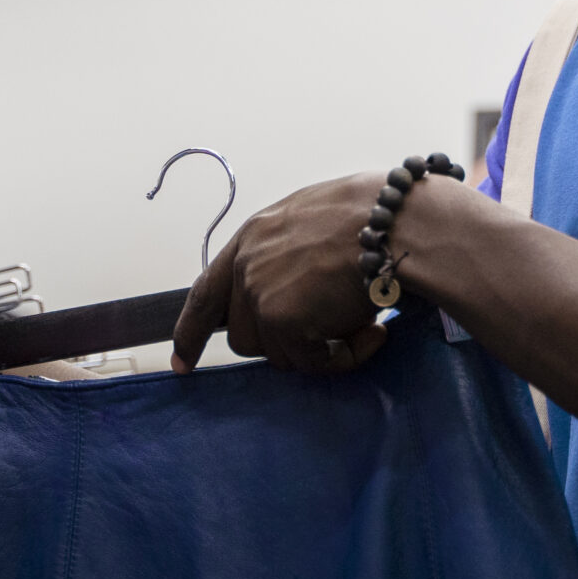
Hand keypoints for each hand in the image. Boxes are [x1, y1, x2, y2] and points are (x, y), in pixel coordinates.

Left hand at [170, 172, 392, 375]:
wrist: (395, 221)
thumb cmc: (371, 215)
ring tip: (360, 320)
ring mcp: (261, 297)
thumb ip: (286, 254)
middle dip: (283, 341)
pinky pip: (313, 364)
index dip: (191, 332)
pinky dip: (347, 356)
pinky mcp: (284, 323)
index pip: (206, 294)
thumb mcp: (312, 221)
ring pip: (279, 354)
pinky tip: (374, 331)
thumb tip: (294, 289)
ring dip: (319, 348)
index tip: (182, 361)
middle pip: (245, 336)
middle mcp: (247, 268)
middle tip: (329, 327)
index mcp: (252, 239)